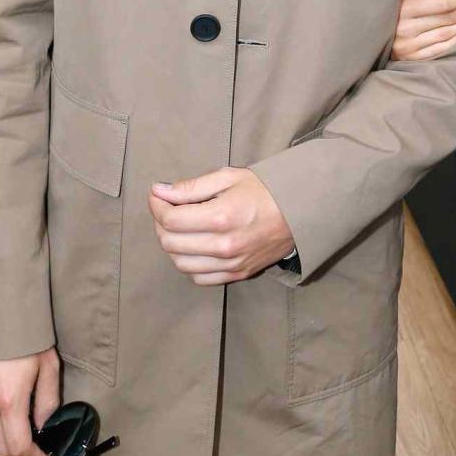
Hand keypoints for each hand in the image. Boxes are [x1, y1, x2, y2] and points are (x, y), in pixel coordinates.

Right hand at [0, 348, 58, 455]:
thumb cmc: (26, 337)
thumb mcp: (48, 367)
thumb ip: (48, 401)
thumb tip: (46, 425)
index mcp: (9, 401)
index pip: (18, 447)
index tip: (47, 454)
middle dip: (21, 455)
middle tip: (37, 448)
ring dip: (3, 444)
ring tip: (22, 435)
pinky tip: (3, 422)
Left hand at [149, 167, 293, 284]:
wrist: (299, 211)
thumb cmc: (264, 190)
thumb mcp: (228, 177)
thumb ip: (191, 187)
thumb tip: (159, 191)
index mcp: (221, 216)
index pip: (170, 219)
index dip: (156, 205)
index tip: (158, 195)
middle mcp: (224, 245)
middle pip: (170, 243)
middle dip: (160, 223)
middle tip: (167, 208)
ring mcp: (231, 264)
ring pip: (181, 264)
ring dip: (172, 245)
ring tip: (179, 227)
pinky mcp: (238, 274)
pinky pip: (199, 278)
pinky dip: (189, 264)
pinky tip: (193, 246)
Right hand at [392, 0, 455, 60]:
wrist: (371, 42)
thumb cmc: (390, 17)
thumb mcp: (401, 0)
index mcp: (404, 9)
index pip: (437, 4)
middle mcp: (406, 27)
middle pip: (444, 18)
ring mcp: (409, 45)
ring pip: (444, 34)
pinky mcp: (412, 59)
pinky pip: (438, 49)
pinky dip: (454, 42)